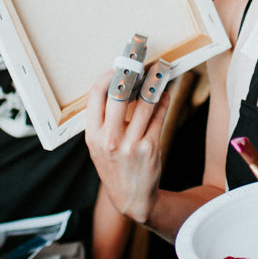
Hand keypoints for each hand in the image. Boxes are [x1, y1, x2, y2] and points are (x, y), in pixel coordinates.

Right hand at [83, 67, 171, 223]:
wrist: (131, 199)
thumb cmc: (114, 166)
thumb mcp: (97, 146)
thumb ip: (102, 121)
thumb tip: (116, 85)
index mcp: (92, 136)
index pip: (96, 95)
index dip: (108, 76)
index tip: (118, 66)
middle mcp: (109, 139)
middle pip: (120, 94)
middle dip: (131, 72)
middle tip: (139, 59)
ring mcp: (131, 144)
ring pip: (144, 103)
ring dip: (154, 82)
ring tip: (159, 70)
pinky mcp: (150, 148)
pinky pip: (159, 116)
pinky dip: (163, 100)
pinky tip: (165, 92)